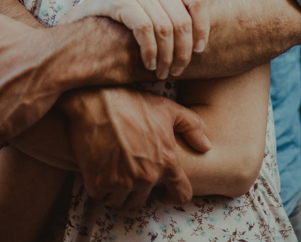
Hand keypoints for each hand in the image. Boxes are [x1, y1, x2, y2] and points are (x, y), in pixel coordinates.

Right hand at [60, 86, 210, 209]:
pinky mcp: (98, 182)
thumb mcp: (167, 108)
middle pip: (143, 200)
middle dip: (137, 189)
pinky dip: (99, 186)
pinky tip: (98, 169)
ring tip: (113, 170)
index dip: (172, 195)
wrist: (95, 100)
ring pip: (120, 201)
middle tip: (129, 172)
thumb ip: (191, 126)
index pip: (181, 195)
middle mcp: (146, 177)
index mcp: (166, 162)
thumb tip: (206, 146)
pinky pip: (100, 196)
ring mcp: (121, 182)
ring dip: (117, 191)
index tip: (162, 192)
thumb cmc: (132, 102)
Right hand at [61, 0, 217, 79]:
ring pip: (165, 28)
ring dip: (167, 57)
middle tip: (178, 70)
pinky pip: (145, 30)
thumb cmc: (131, 13)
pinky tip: (149, 64)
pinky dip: (150, 51)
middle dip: (183, 51)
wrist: (88, 21)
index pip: (198, 2)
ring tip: (164, 72)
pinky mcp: (118, 0)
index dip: (203, 28)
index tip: (199, 51)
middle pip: (182, 20)